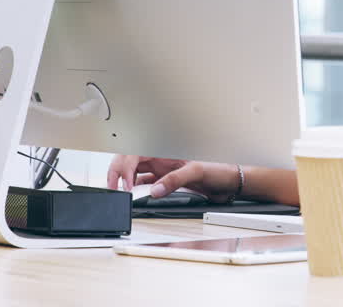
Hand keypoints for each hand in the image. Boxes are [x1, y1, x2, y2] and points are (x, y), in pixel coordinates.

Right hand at [106, 155, 241, 202]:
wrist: (230, 180)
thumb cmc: (219, 167)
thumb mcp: (197, 171)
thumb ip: (175, 180)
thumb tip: (154, 189)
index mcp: (166, 148)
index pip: (135, 153)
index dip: (125, 167)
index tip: (125, 184)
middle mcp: (161, 156)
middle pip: (130, 160)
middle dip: (117, 171)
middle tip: (112, 189)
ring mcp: (163, 167)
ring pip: (134, 170)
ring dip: (124, 179)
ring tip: (118, 192)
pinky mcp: (166, 178)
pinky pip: (145, 180)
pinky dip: (135, 186)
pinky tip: (132, 193)